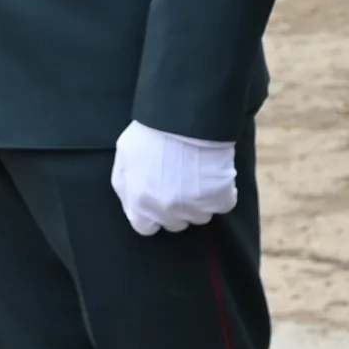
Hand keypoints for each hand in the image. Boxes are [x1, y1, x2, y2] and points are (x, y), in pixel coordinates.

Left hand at [110, 122, 240, 236]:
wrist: (183, 121)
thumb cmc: (150, 134)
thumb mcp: (124, 159)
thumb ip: (126, 185)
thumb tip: (132, 198)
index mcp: (139, 207)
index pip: (146, 227)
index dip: (153, 214)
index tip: (161, 199)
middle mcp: (165, 213)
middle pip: (175, 224)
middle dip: (178, 208)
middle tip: (183, 184)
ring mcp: (194, 208)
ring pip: (201, 216)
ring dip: (202, 201)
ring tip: (202, 176)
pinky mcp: (219, 199)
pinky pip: (225, 203)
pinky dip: (224, 192)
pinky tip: (219, 175)